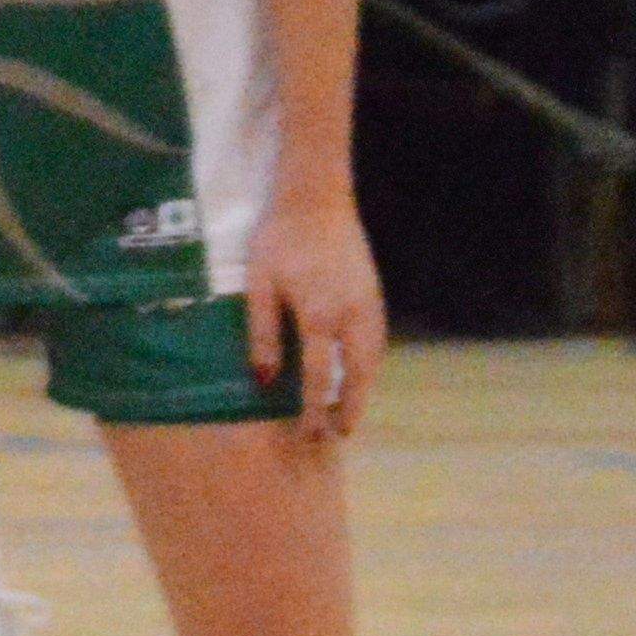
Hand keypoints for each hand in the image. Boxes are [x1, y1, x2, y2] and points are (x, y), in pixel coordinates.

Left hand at [239, 186, 384, 441]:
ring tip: (348, 413)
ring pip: (372, 359)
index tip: (309, 434)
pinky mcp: (374, 294)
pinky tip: (357, 374)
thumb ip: (262, 334)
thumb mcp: (259, 286)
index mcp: (320, 317)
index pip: (318, 378)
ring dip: (362, 388)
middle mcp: (352, 316)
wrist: (316, 200)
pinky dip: (369, 364)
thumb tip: (263, 381)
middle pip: (356, 376)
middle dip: (349, 409)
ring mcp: (369, 305)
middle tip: (337, 436)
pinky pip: (376, 341)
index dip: (313, 410)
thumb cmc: (278, 240)